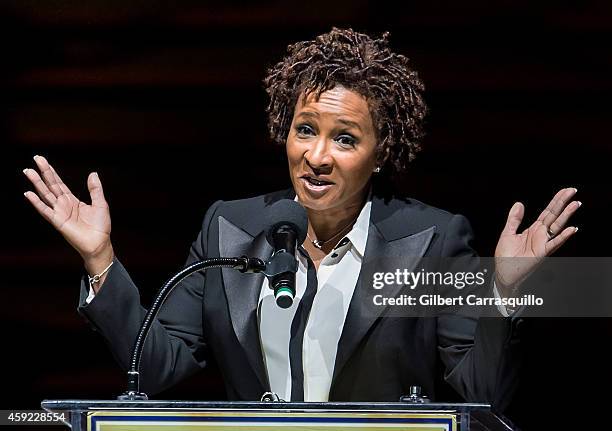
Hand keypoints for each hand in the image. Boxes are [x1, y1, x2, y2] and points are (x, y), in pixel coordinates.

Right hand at [23, 156, 113, 278]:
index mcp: (72, 200)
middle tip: (36, 158)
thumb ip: (95, 189)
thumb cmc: (100, 226)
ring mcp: (59, 212)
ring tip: (28, 171)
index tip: (43, 161)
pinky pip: (45, 210)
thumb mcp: (100, 204)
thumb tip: (93, 173)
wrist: (99, 243)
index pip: (59, 183)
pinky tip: (28, 193)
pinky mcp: (58, 221)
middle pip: (51, 185)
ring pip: (45, 194)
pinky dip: (36, 202)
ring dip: (37, 183)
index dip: (52, 172)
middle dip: (43, 172)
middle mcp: (63, 205)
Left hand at [494, 187, 580, 294]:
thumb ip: (514, 219)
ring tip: (575, 204)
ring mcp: (542, 243)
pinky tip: (572, 229)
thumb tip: (519, 203)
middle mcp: (541, 235)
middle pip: (554, 215)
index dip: (556, 201)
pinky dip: (562, 237)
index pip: (548, 212)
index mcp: (534, 229)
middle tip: (573, 191)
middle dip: (563, 203)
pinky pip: (554, 244)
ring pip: (557, 227)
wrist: (503, 272)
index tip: (565, 191)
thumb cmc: (506, 256)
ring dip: (566, 216)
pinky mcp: (541, 253)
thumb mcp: (508, 233)